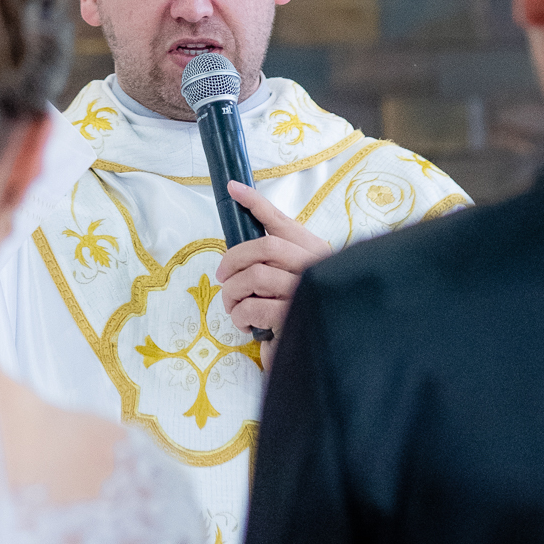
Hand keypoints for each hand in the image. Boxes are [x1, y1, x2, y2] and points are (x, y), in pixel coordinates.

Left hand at [217, 182, 329, 368]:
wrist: (321, 355)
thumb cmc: (300, 316)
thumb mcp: (292, 280)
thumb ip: (276, 260)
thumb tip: (242, 248)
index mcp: (315, 252)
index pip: (282, 221)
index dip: (256, 203)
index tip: (233, 188)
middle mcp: (314, 267)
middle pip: (265, 247)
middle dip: (234, 259)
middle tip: (223, 276)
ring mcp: (305, 293)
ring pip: (254, 277)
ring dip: (233, 293)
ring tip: (233, 305)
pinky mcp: (292, 319)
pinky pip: (253, 307)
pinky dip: (240, 315)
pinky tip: (245, 324)